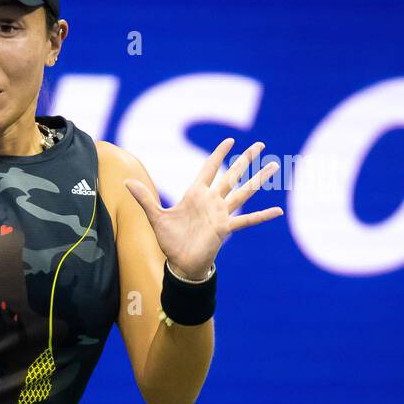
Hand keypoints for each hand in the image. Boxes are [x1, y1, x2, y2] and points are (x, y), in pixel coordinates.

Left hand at [123, 139, 282, 279]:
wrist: (179, 262)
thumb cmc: (170, 240)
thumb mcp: (155, 216)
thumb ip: (144, 198)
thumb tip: (125, 182)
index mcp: (196, 194)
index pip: (209, 169)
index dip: (218, 154)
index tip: (230, 141)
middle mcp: (212, 201)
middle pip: (232, 175)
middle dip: (245, 160)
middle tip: (261, 144)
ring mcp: (220, 213)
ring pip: (243, 192)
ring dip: (259, 179)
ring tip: (275, 165)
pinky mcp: (225, 228)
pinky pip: (247, 220)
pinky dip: (262, 216)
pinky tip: (278, 210)